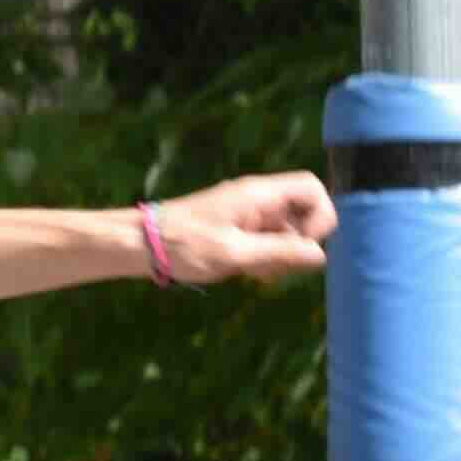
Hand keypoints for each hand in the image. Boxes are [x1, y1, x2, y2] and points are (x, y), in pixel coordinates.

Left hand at [148, 172, 335, 283]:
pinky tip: (245, 273)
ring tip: (254, 272)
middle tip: (275, 266)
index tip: (304, 244)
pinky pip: (267, 240)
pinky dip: (265, 258)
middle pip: (303, 213)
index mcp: (259, 194)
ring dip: (281, 255)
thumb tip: (320, 255)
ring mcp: (247, 213)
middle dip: (298, 243)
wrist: (140, 244)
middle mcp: (257, 199)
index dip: (320, 216)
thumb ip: (279, 252)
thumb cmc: (184, 245)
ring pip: (286, 231)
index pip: (312, 187)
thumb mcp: (235, 253)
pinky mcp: (238, 229)